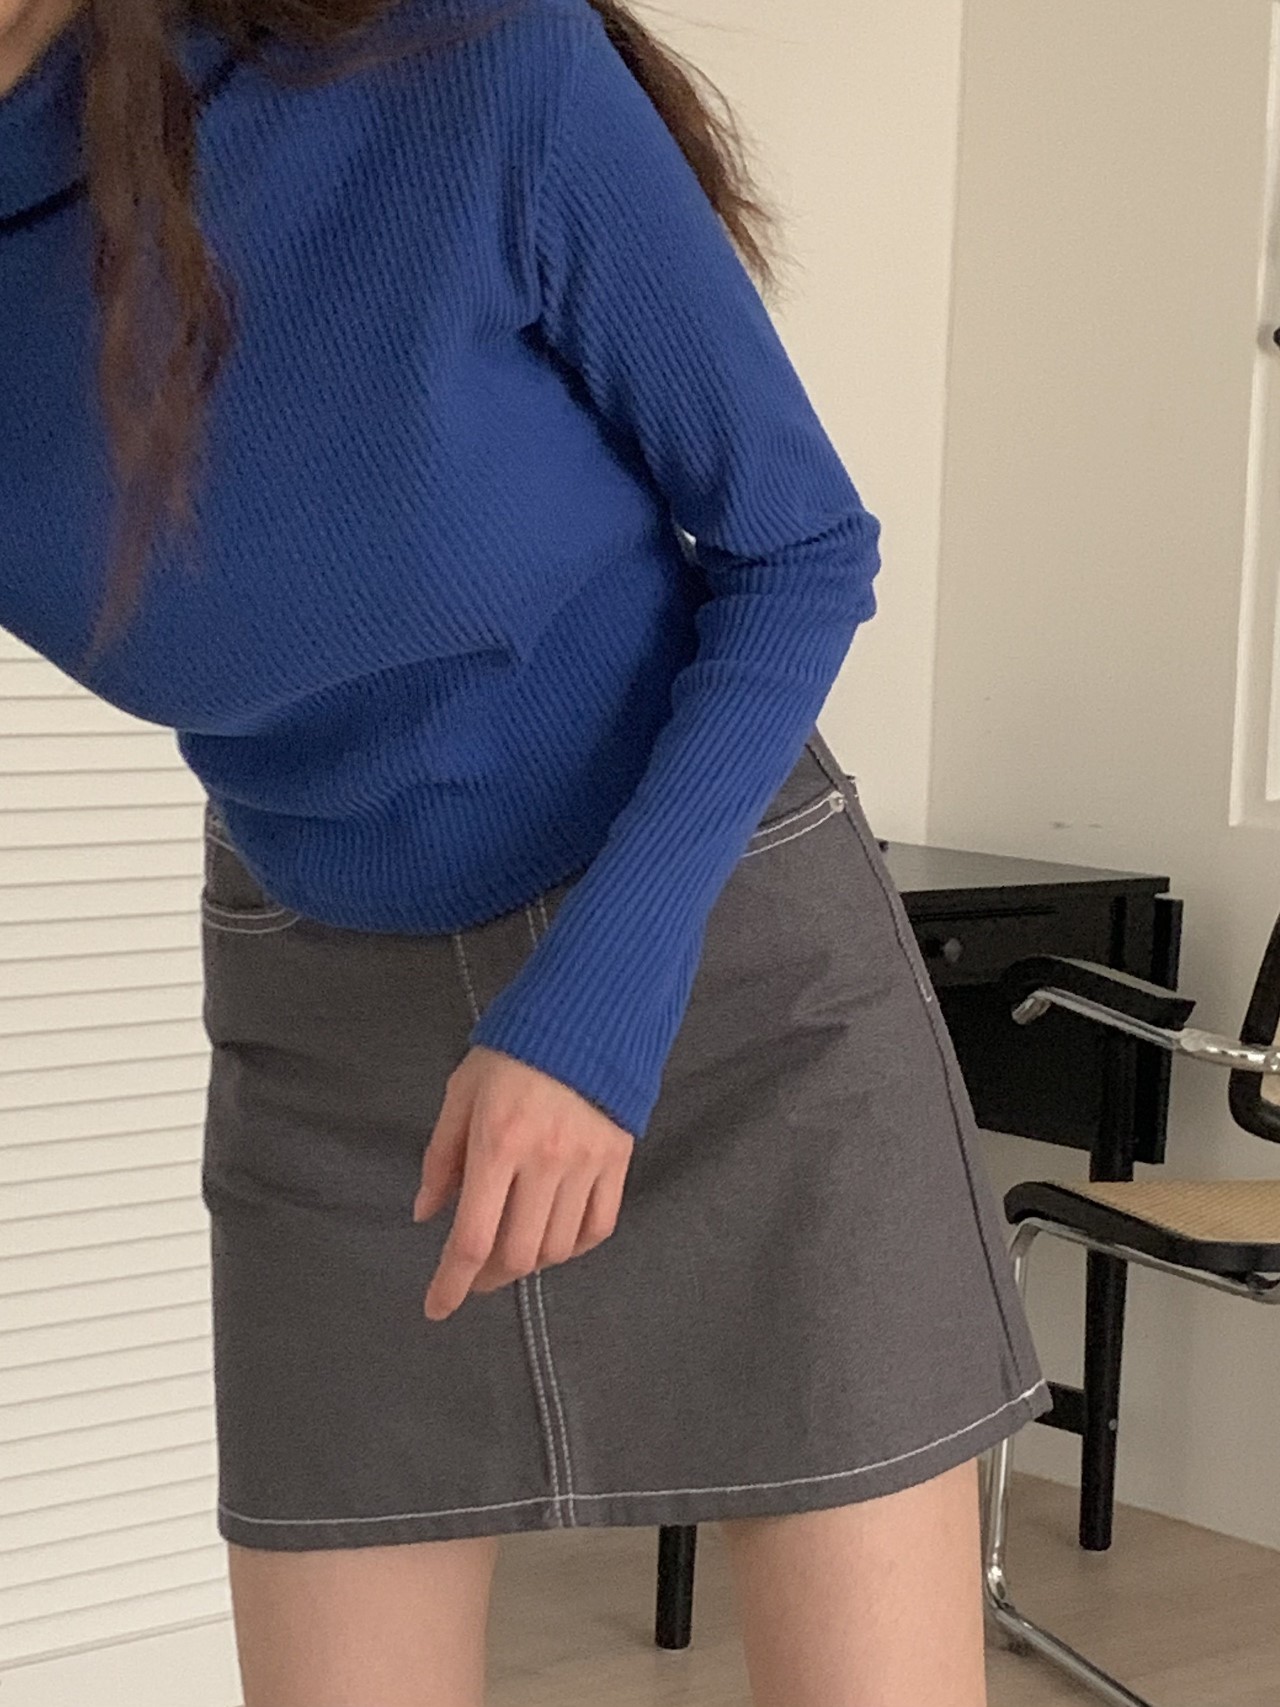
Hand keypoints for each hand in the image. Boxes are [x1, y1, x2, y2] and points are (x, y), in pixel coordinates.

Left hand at [412, 1043, 634, 1320]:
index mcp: (498, 1144)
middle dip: (488, 1277)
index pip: (473, 1238)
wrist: (587, 1013)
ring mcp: (587, 1163)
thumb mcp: (461, 1092)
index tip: (437, 1308)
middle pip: (517, 1253)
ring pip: (558, 1248)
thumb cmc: (514, 1050)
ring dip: (529, 1261)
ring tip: (512, 1248)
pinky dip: (574, 1246)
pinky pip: (599, 1226)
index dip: (452, 1283)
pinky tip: (555, 1236)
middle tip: (473, 1274)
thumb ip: (441, 1157)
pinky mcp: (617, 1160)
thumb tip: (427, 1214)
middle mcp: (546, 1161)